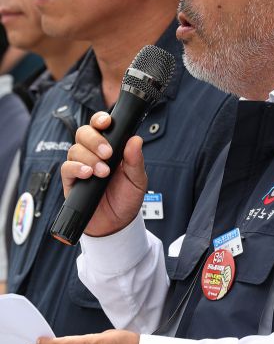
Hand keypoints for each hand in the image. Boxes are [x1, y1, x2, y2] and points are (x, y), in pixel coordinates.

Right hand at [61, 112, 146, 236]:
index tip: (107, 122)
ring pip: (75, 149)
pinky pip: (67, 168)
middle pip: (83, 132)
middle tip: (107, 153)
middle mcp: (93, 153)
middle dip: (95, 139)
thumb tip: (136, 139)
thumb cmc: (126, 198)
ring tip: (102, 172)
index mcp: (110, 147)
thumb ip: (135, 160)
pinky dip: (76, 168)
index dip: (100, 119)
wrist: (116, 224)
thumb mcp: (137, 179)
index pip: (100, 125)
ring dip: (89, 157)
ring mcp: (80, 166)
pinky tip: (87, 174)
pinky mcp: (71, 181)